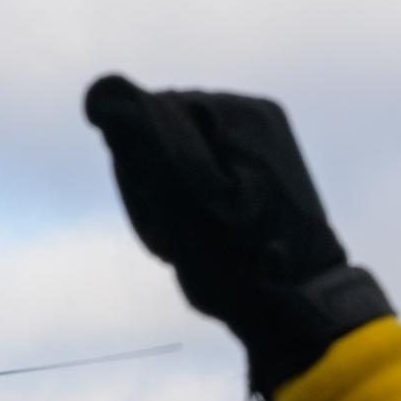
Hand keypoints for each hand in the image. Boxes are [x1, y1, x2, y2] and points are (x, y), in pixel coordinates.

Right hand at [84, 75, 389, 400]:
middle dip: (159, 183)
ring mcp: (268, 141)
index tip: (163, 216)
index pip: (149, 116)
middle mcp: (256, 115)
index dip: (138, 171)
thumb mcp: (180, 201)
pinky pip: (212, 174)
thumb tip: (102, 92)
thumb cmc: (237, 262)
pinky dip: (201, 204)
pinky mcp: (271, 170)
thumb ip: (143, 140)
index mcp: (236, 113)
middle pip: (169, 134)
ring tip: (198, 239)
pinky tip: (215, 236)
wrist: (298, 309)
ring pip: (187, 156)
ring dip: (177, 197)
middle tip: (178, 236)